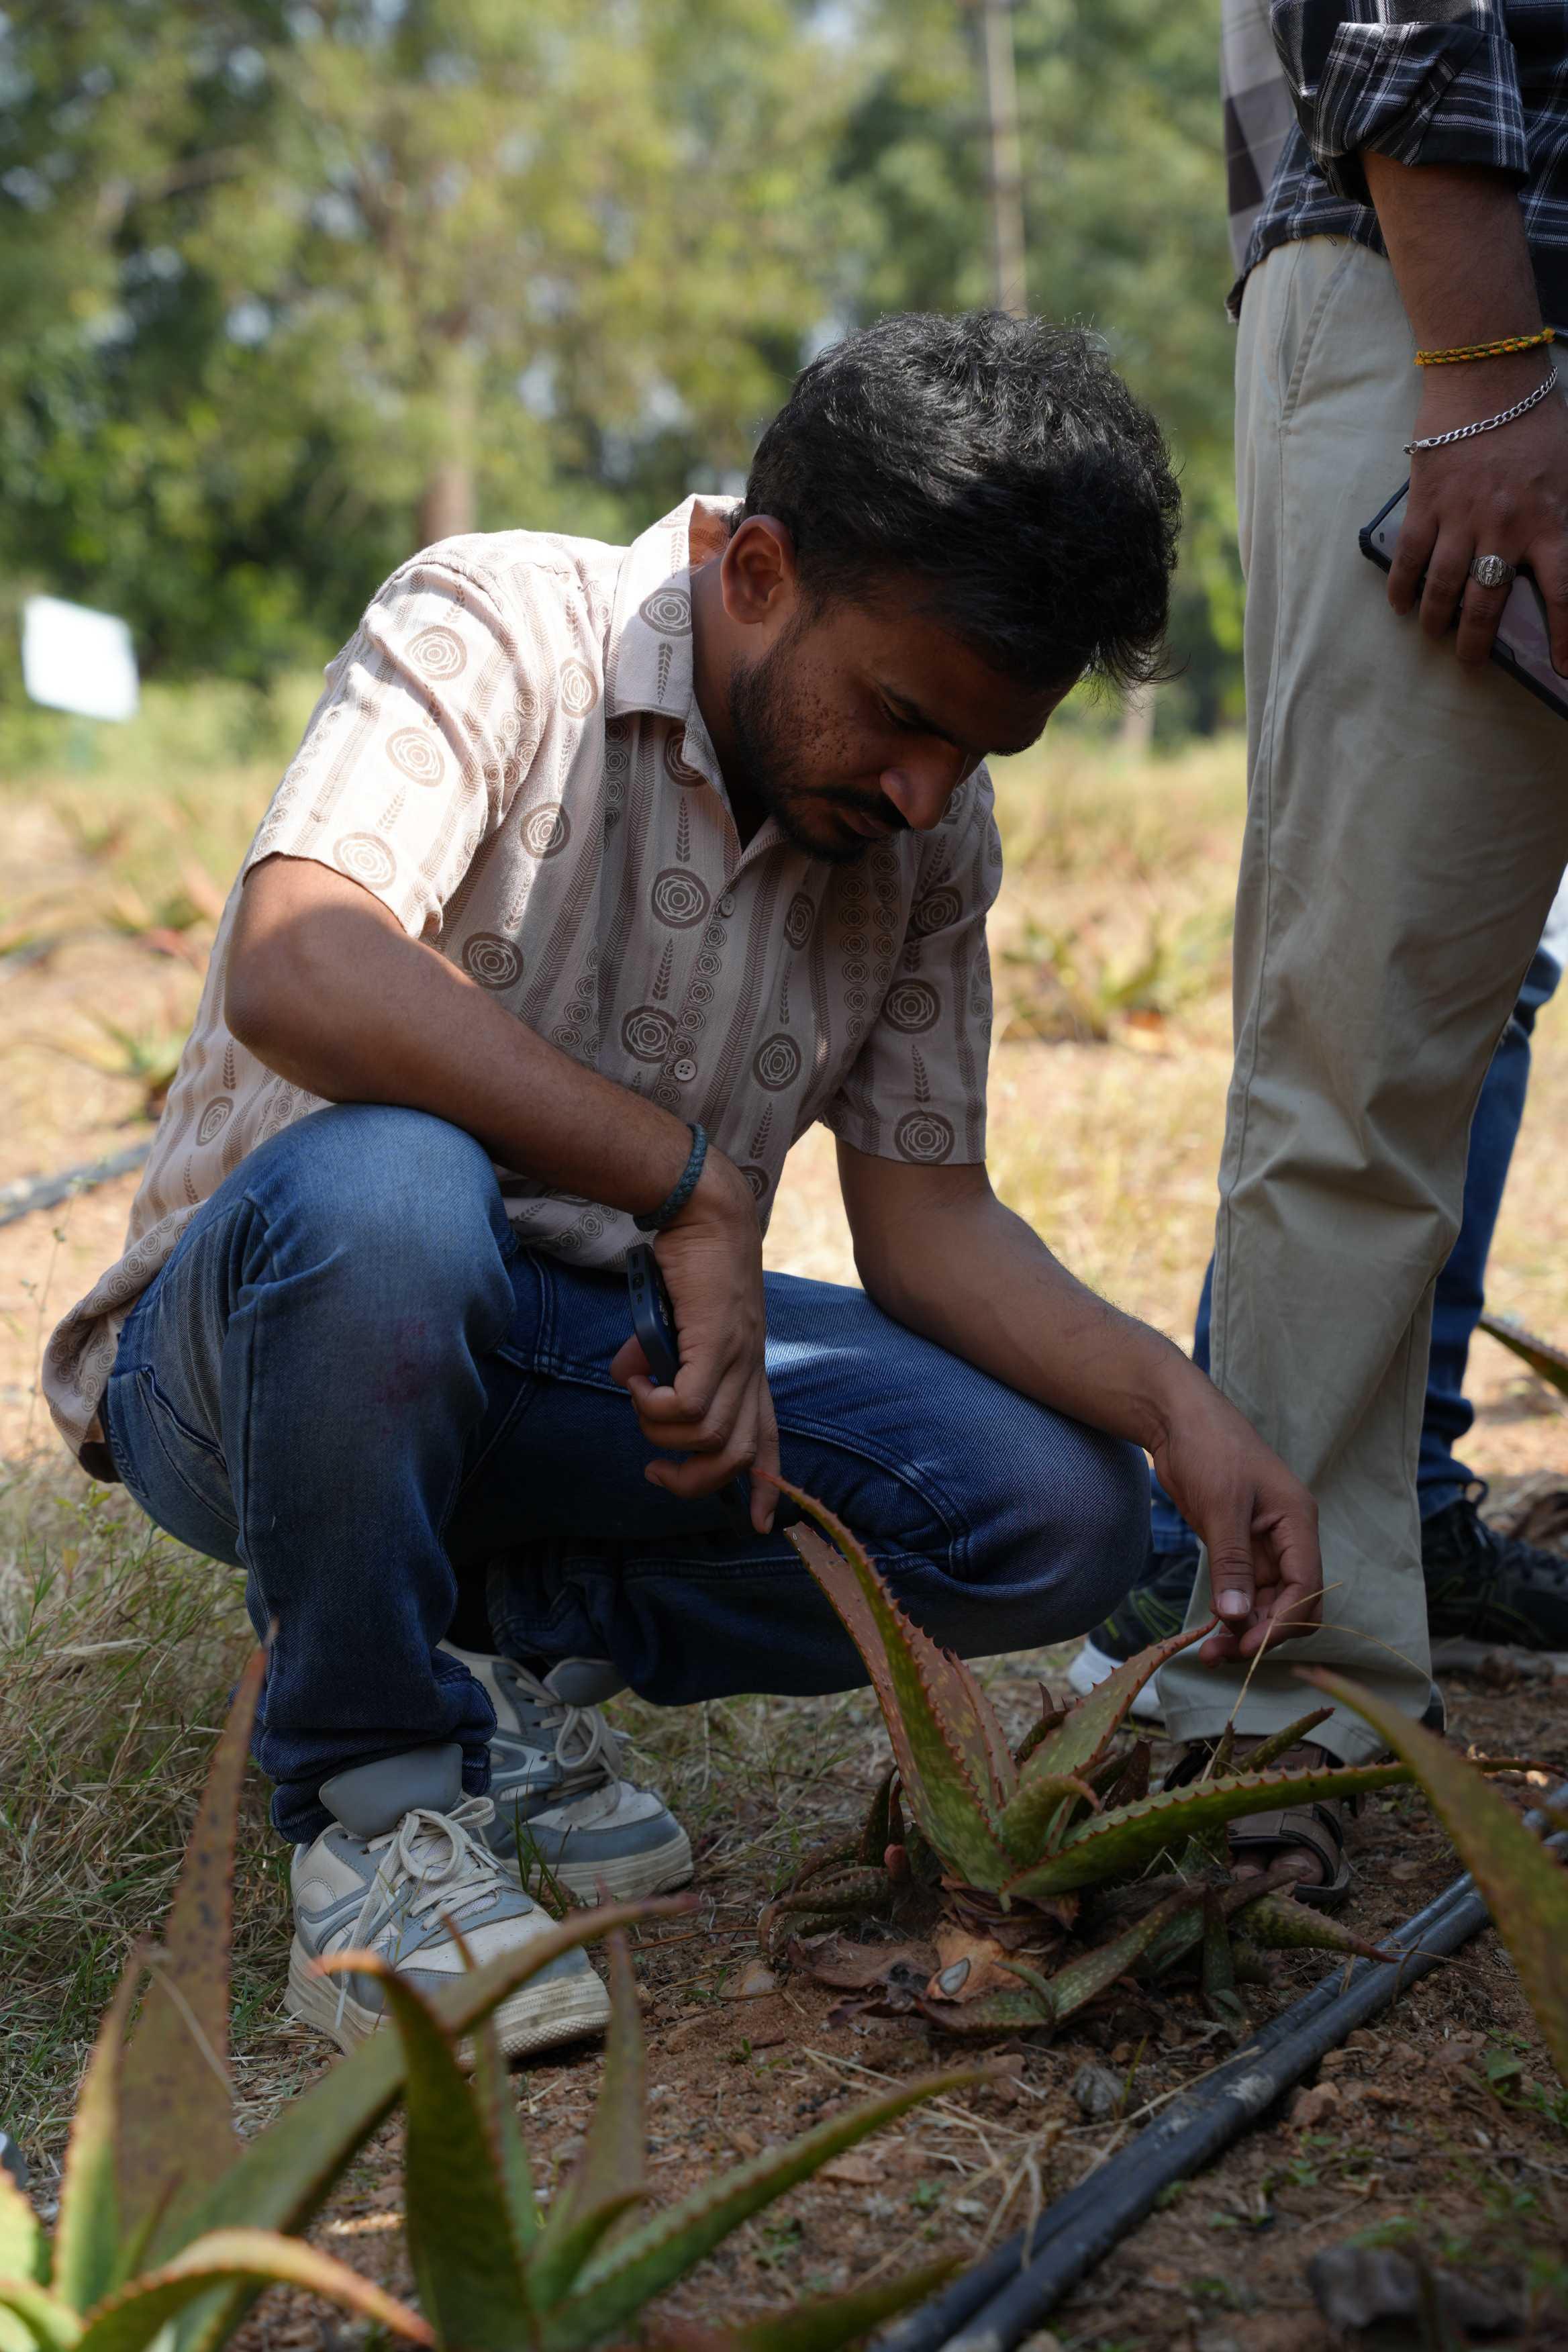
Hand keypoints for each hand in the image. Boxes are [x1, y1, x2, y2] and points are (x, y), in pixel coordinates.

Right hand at [610, 1149, 779, 1532]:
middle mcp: (752, 1369)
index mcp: (749, 1369)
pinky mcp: (717, 1340)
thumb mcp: (676, 1321)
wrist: (706, 1211)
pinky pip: (690, 1403)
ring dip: (663, 1434)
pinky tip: (638, 1384)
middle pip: (740, 1455)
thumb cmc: (691, 1263)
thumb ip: (657, 1357)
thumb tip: (630, 1379)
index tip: (760, 1524)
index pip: (769, 1440)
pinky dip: (658, 1407)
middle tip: (656, 1467)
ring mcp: (739, 1356)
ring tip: (640, 1402)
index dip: (766, 1487)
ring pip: (710, 1435)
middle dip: (696, 1481)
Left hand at [1149, 1376, 1321, 1668]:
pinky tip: (1210, 1632)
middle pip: (1290, 1604)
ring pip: (1266, 1604)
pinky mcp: (1237, 1547)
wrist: (1178, 1419)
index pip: (1306, 1587)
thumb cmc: (1208, 1448)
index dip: (1281, 1623)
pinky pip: (1243, 1592)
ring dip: (1243, 1630)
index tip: (1247, 1646)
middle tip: (1218, 1656)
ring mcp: (1262, 1545)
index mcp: (1297, 1523)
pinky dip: (1230, 1613)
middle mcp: (1287, 1538)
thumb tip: (1236, 1618)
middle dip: (1261, 1633)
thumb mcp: (1221, 1505)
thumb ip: (1231, 1562)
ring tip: (1208, 1653)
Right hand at [1388, 353, 1567, 670]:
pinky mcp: (1426, 505)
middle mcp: (1506, 529)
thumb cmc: (1538, 420)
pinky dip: (1402, 588)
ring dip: (1436, 620)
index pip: (1563, 594)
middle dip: (1476, 643)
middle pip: (1486, 604)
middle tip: (1470, 662)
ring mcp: (1461, 519)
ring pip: (1444, 589)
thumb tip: (1567, 552)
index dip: (1564, 637)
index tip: (1562, 671)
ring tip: (1433, 635)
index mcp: (1550, 523)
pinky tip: (1401, 604)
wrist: (1489, 378)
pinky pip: (1410, 559)